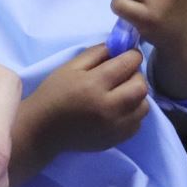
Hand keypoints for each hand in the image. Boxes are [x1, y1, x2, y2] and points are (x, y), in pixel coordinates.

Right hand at [22, 44, 148, 159]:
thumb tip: (122, 46)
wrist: (42, 130)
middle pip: (141, 86)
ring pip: (144, 106)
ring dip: (137, 96)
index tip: (126, 55)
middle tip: (123, 75)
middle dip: (136, 75)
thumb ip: (98, 52)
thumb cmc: (54, 93)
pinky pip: (137, 123)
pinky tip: (118, 109)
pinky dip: (132, 113)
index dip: (131, 55)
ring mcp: (114, 127)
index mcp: (94, 85)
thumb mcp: (71, 66)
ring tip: (121, 93)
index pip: (129, 64)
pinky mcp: (116, 140)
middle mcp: (108, 107)